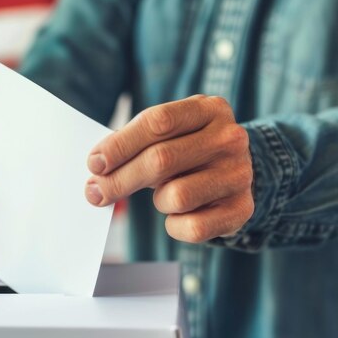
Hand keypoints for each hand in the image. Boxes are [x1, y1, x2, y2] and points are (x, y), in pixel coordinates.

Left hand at [85, 95, 253, 242]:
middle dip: (120, 179)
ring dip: (157, 201)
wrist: (235, 171)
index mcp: (209, 109)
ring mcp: (240, 174)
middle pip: (161, 160)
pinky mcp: (243, 208)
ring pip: (176, 196)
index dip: (120, 144)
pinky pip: (194, 227)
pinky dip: (175, 226)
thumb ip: (135, 144)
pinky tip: (178, 215)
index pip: (157, 122)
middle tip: (96, 192)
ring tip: (163, 195)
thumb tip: (97, 171)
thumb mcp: (169, 133)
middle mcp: (230, 138)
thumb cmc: (189, 149)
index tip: (94, 163)